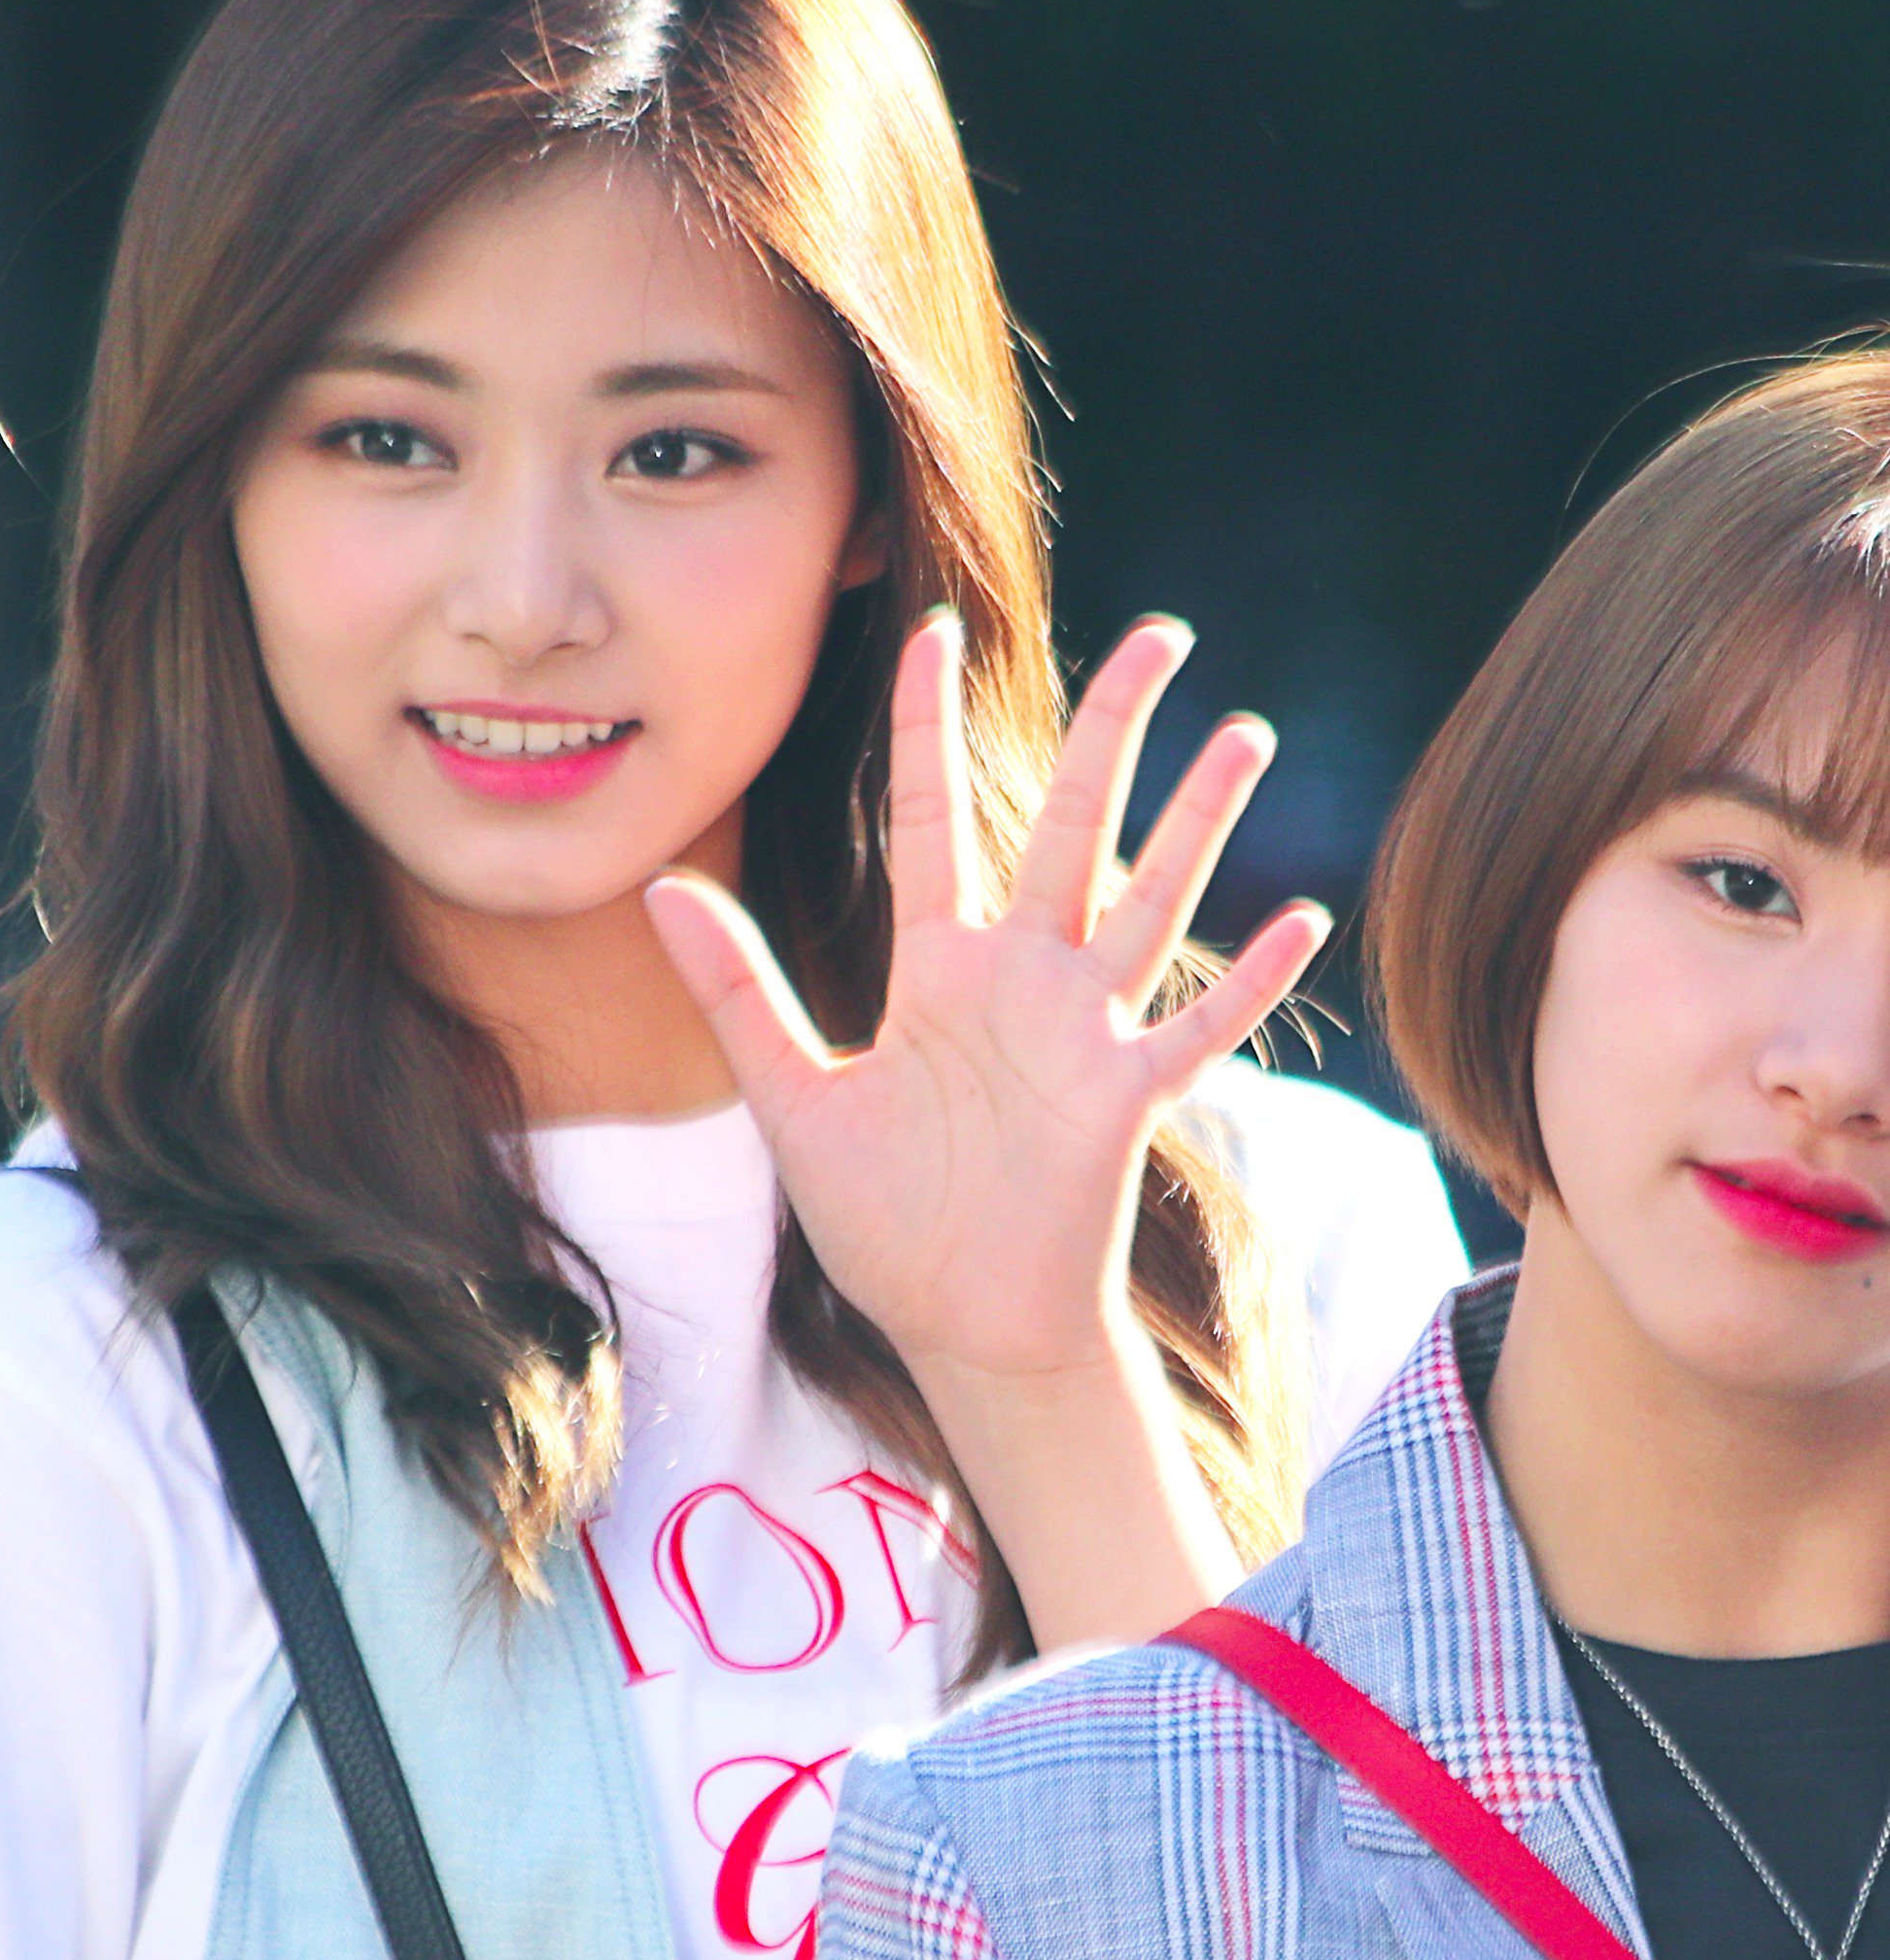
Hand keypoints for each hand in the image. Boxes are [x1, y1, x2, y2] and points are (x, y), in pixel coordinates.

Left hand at [643, 609, 1326, 1400]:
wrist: (961, 1327)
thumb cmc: (888, 1222)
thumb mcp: (794, 1101)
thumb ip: (737, 993)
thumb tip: (659, 890)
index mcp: (938, 971)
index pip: (936, 820)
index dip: (929, 727)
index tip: (932, 634)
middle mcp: (1022, 981)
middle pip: (1076, 826)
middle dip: (1114, 728)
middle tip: (1161, 632)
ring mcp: (1083, 1033)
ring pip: (1150, 899)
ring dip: (1198, 822)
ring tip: (1245, 731)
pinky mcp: (1126, 1099)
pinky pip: (1198, 1027)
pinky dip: (1248, 979)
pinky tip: (1300, 919)